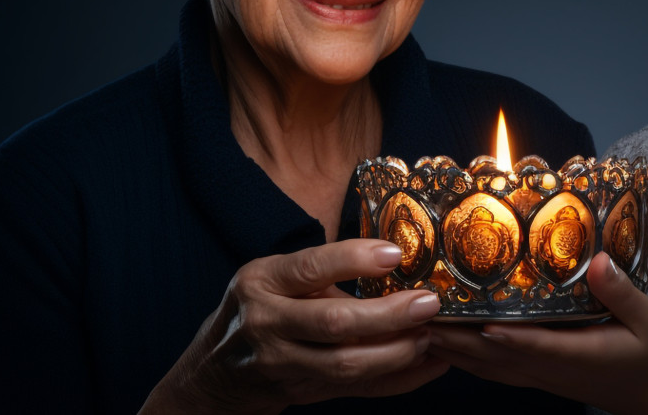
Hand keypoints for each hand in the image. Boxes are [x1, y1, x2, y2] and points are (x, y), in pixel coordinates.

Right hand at [140, 240, 446, 413]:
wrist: (217, 373)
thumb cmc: (259, 308)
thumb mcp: (274, 276)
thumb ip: (323, 270)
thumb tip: (394, 258)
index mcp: (261, 282)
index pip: (308, 269)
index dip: (353, 261)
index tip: (394, 254)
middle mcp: (267, 324)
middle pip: (333, 323)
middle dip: (388, 315)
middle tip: (427, 303)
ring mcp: (282, 365)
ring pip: (346, 364)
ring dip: (397, 352)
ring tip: (431, 334)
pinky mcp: (302, 393)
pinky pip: (357, 389)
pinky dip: (398, 380)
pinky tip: (430, 364)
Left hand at [429, 253, 647, 414]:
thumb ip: (621, 293)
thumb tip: (597, 262)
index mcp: (576, 354)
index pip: (528, 344)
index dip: (495, 332)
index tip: (463, 317)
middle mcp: (553, 369)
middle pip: (494, 357)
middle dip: (456, 339)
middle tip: (419, 318)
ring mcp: (546, 378)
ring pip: (491, 368)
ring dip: (456, 352)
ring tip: (420, 331)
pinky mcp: (545, 378)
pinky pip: (500, 372)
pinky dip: (472, 361)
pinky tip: (453, 349)